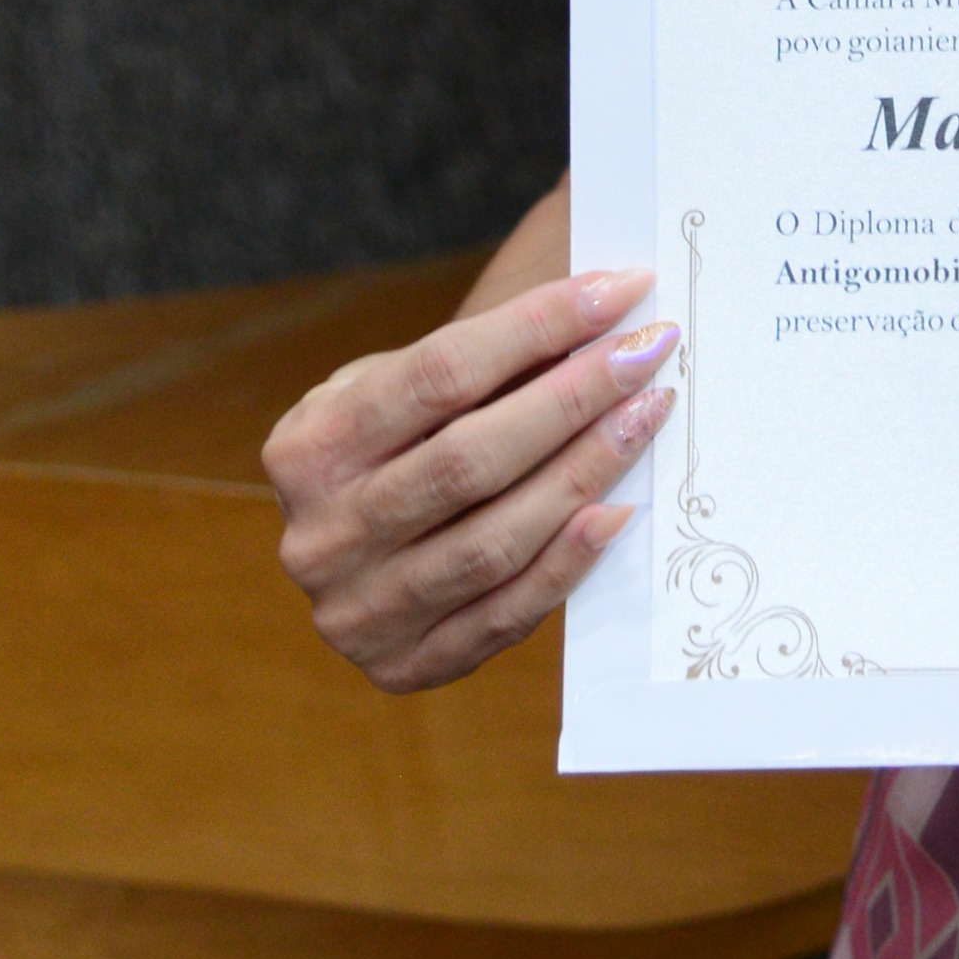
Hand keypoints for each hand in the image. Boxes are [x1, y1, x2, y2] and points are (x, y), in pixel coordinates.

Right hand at [263, 268, 674, 692]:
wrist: (350, 550)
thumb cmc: (393, 445)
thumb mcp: (394, 390)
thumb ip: (478, 362)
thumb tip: (603, 307)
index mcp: (309, 448)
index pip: (440, 373)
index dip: (537, 325)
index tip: (619, 290)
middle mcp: (323, 536)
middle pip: (470, 459)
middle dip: (574, 398)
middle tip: (648, 352)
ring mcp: (359, 612)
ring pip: (493, 541)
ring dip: (585, 472)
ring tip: (647, 416)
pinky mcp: (404, 667)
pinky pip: (505, 614)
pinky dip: (568, 561)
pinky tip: (619, 510)